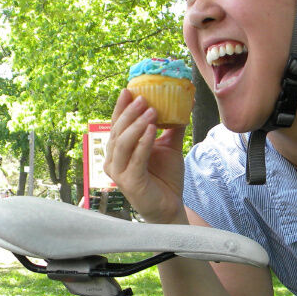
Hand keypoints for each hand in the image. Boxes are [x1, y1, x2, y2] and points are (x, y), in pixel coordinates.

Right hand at [104, 90, 187, 223]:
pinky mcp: (129, 182)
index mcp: (118, 150)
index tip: (128, 89)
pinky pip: (135, 158)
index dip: (121, 107)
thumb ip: (172, 127)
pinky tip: (153, 129)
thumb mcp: (169, 147)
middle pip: (117, 131)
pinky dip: (144, 142)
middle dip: (130, 112)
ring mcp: (119, 172)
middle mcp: (113, 160)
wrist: (170, 206)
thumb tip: (183, 104)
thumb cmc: (165, 177)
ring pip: (123, 143)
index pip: (117, 124)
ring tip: (151, 110)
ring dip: (137, 125)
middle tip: (143, 98)